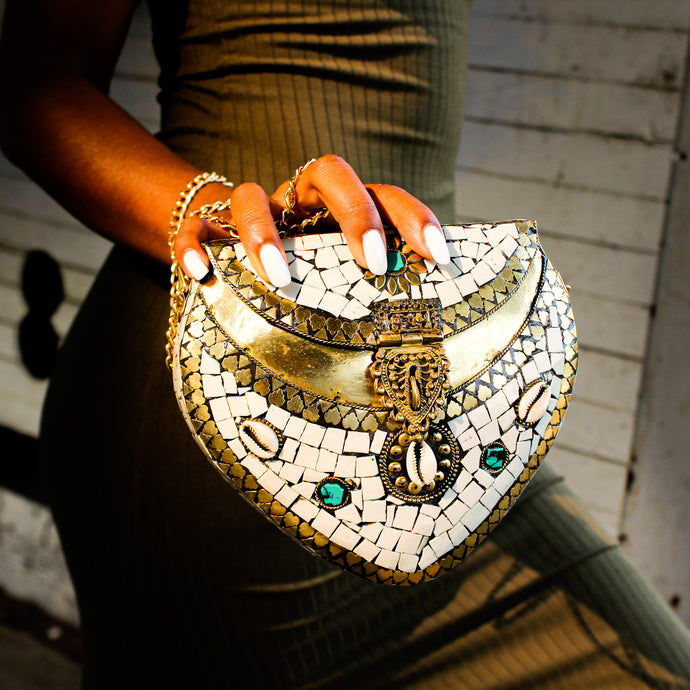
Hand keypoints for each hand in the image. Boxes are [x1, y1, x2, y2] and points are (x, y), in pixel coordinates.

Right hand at [174, 154, 450, 286]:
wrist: (236, 251)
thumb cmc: (305, 274)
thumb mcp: (342, 277)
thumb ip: (373, 289)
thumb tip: (427, 328)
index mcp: (340, 206)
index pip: (383, 193)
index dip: (414, 217)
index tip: (439, 256)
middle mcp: (299, 199)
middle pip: (327, 172)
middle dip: (354, 213)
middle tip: (374, 263)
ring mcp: (255, 211)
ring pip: (252, 195)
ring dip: (266, 233)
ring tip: (280, 277)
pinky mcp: (210, 228)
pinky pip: (196, 227)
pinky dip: (194, 245)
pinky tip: (201, 274)